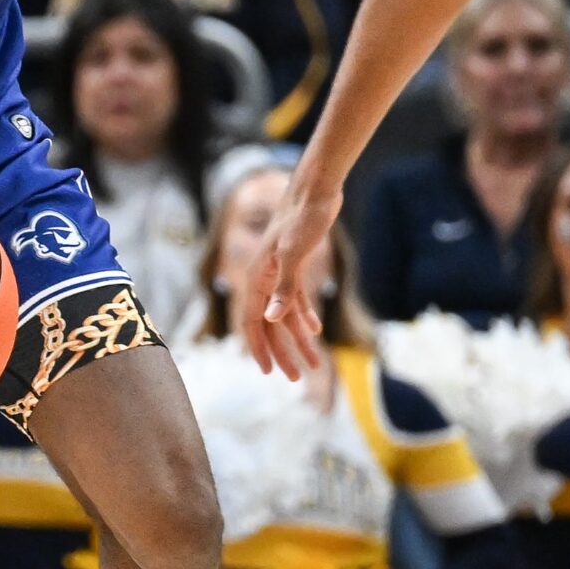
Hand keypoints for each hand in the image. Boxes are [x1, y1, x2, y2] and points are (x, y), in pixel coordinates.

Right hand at [238, 180, 340, 379]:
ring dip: (299, 340)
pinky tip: (316, 331)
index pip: (253, 322)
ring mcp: (279, 273)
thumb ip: (285, 288)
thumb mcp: (295, 253)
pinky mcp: (295, 266)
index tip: (270, 372)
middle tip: (295, 378)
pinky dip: (305, 316)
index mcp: (257, 277)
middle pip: (270, 326)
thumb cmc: (303, 217)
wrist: (316, 190)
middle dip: (282, 352)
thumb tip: (274, 319)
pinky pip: (296, 300)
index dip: (259, 349)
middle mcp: (264, 279)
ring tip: (316, 363)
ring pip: (285, 316)